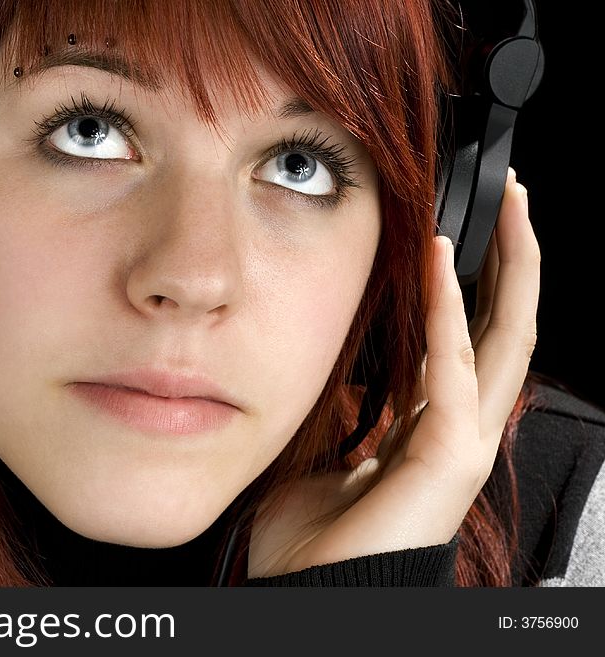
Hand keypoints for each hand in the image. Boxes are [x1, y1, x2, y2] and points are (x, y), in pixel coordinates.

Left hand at [248, 168, 538, 577]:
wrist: (307, 594)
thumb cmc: (313, 537)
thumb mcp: (327, 450)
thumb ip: (347, 410)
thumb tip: (343, 377)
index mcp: (428, 427)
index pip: (467, 340)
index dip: (473, 285)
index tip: (462, 232)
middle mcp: (455, 429)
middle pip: (506, 330)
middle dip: (516, 262)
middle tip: (514, 199)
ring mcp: (461, 443)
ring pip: (505, 340)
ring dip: (509, 267)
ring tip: (509, 207)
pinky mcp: (450, 457)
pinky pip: (455, 370)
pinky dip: (449, 312)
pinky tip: (442, 263)